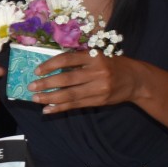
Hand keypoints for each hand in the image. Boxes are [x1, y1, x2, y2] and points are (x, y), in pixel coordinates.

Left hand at [27, 49, 147, 113]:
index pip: (68, 59)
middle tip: (31, 86)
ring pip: (70, 95)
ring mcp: (99, 88)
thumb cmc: (113, 64)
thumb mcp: (98, 56)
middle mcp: (97, 72)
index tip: (37, 70)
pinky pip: (76, 105)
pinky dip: (60, 108)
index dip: (51, 65)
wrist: (136, 80)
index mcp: (95, 57)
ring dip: (50, 98)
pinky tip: (48, 109)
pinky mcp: (99, 101)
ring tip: (36, 98)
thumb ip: (79, 61)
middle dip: (46, 84)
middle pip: (67, 79)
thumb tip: (52, 67)